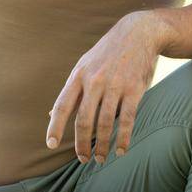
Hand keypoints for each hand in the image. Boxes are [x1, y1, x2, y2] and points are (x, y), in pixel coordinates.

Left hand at [45, 10, 169, 162]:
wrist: (140, 32)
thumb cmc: (108, 53)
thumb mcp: (85, 65)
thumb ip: (71, 91)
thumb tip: (51, 116)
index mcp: (79, 75)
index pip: (63, 105)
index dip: (56, 126)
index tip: (51, 145)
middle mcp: (95, 81)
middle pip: (84, 119)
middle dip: (81, 144)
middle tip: (83, 159)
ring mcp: (116, 85)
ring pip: (105, 123)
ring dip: (102, 145)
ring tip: (100, 158)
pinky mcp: (135, 89)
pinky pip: (128, 119)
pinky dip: (124, 138)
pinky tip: (122, 150)